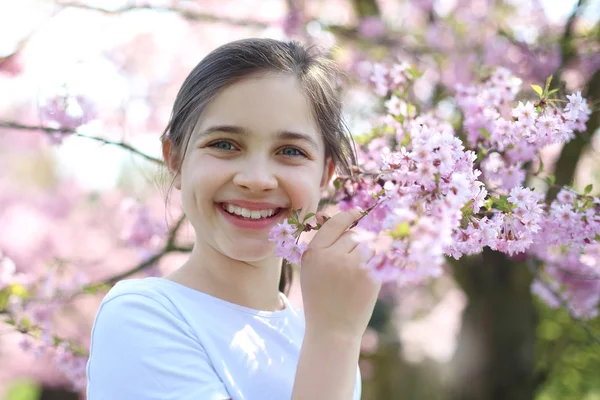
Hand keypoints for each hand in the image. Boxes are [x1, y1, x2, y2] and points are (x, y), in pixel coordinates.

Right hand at [300, 208, 380, 339]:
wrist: (332, 329)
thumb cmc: (320, 297)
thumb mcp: (311, 269)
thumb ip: (322, 244)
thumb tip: (337, 216)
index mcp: (314, 253)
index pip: (334, 223)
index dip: (347, 216)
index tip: (356, 212)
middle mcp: (333, 256)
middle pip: (353, 234)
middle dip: (354, 244)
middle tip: (349, 263)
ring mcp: (353, 266)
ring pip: (367, 246)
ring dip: (365, 254)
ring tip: (354, 274)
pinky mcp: (369, 277)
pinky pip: (376, 259)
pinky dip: (373, 266)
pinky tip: (362, 281)